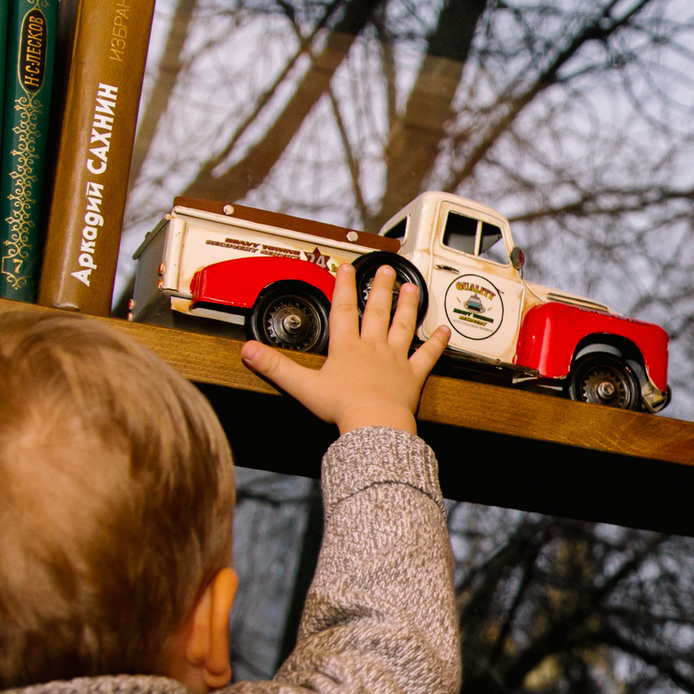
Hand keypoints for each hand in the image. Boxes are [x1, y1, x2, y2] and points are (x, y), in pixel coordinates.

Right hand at [243, 271, 449, 434]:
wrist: (373, 425)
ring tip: (411, 287)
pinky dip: (436, 343)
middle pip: (376, 311)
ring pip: (403, 325)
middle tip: (386, 269)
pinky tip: (444, 330)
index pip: (342, 309)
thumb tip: (248, 350)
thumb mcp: (302, 386)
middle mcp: (373, 347)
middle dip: (380, 288)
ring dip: (407, 305)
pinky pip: (427, 356)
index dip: (343, 286)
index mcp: (347, 347)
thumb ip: (275, 366)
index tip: (347, 268)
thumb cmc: (342, 408)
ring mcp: (395, 360)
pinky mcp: (412, 377)